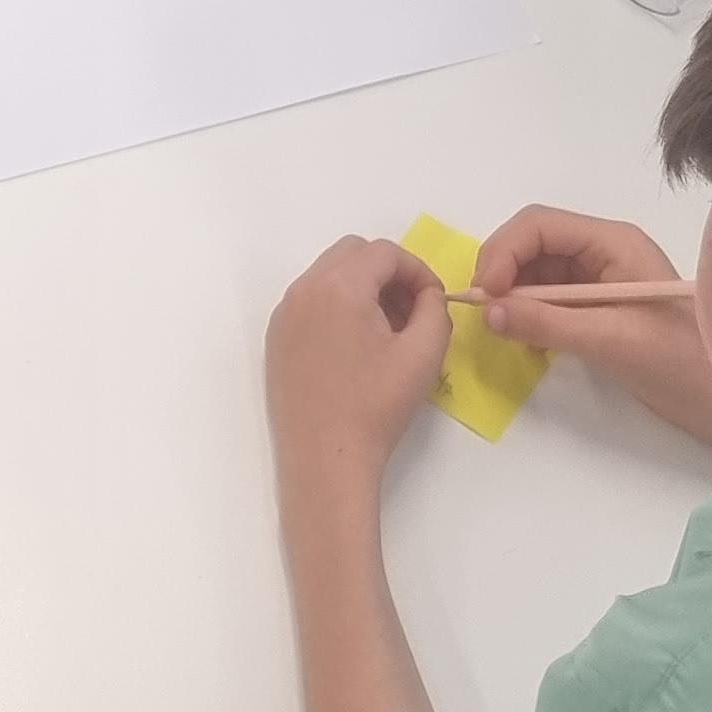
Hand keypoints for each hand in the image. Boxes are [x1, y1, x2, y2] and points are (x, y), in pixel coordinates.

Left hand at [263, 236, 453, 480]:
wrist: (326, 458)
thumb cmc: (377, 406)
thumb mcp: (424, 354)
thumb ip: (434, 309)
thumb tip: (426, 295)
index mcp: (338, 286)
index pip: (385, 252)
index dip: (417, 270)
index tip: (433, 301)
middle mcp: (304, 289)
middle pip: (352, 254)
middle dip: (388, 274)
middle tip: (410, 313)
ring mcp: (284, 313)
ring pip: (330, 276)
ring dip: (363, 289)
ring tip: (387, 332)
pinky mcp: (277, 338)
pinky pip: (311, 302)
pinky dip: (338, 308)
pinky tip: (357, 349)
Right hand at [473, 205, 711, 450]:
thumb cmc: (679, 363)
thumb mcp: (611, 341)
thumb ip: (547, 323)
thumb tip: (487, 311)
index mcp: (613, 242)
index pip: (540, 225)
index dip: (504, 251)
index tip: (485, 293)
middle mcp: (604, 251)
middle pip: (533, 243)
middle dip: (503, 271)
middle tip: (485, 312)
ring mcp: (600, 279)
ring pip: (535, 271)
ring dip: (513, 295)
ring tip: (504, 328)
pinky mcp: (596, 308)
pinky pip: (547, 298)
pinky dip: (527, 314)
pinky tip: (525, 338)